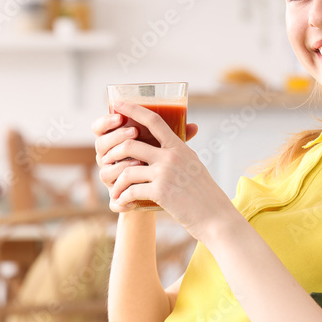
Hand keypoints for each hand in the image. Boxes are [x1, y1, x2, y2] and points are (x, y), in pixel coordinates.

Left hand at [94, 100, 233, 242]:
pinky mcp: (161, 192)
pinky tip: (122, 203)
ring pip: (127, 171)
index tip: (118, 104)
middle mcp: (171, 156)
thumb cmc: (204, 193)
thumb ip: (178, 153)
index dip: (133, 110)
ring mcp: (165, 173)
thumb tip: (168, 142)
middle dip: (113, 153)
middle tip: (106, 162)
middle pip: (130, 144)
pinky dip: (123, 198)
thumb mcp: (193, 165)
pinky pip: (131, 191)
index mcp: (179, 147)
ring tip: (115, 191)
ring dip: (116, 183)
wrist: (215, 217)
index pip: (154, 121)